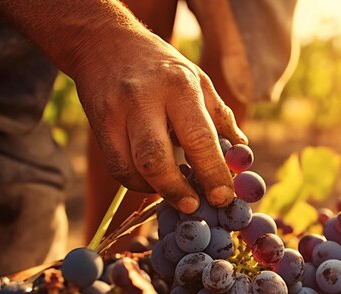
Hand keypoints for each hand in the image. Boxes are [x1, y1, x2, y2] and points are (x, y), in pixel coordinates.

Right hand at [72, 30, 246, 212]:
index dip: (212, 174)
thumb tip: (243, 155)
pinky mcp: (97, 124)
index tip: (223, 197)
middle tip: (196, 206)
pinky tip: (154, 180)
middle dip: (178, 191)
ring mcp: (116, 112)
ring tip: (178, 193)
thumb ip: (221, 118)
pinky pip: (117, 168)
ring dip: (157, 190)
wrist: (104, 41)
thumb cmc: (163, 66)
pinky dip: (139, 183)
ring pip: (132, 168)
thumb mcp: (198, 79)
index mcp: (180, 86)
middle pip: (157, 160)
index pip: (199, 139)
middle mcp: (145, 98)